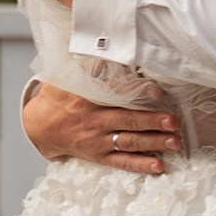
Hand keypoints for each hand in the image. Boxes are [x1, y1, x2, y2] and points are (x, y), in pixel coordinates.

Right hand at [21, 81, 182, 175]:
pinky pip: (122, 162)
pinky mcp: (99, 156)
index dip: (135, 93)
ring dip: (154, 143)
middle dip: (152, 122)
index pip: (114, 94)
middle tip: (173, 121)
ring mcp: (97, 141)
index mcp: (86, 99)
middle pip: (127, 121)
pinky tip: (159, 166)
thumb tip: (107, 50)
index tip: (156, 91)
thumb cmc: (57, 98)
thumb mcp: (66, 77)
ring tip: (175, 142)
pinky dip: (141, 164)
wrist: (40, 127)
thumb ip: (87, 65)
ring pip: (129, 142)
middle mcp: (94, 121)